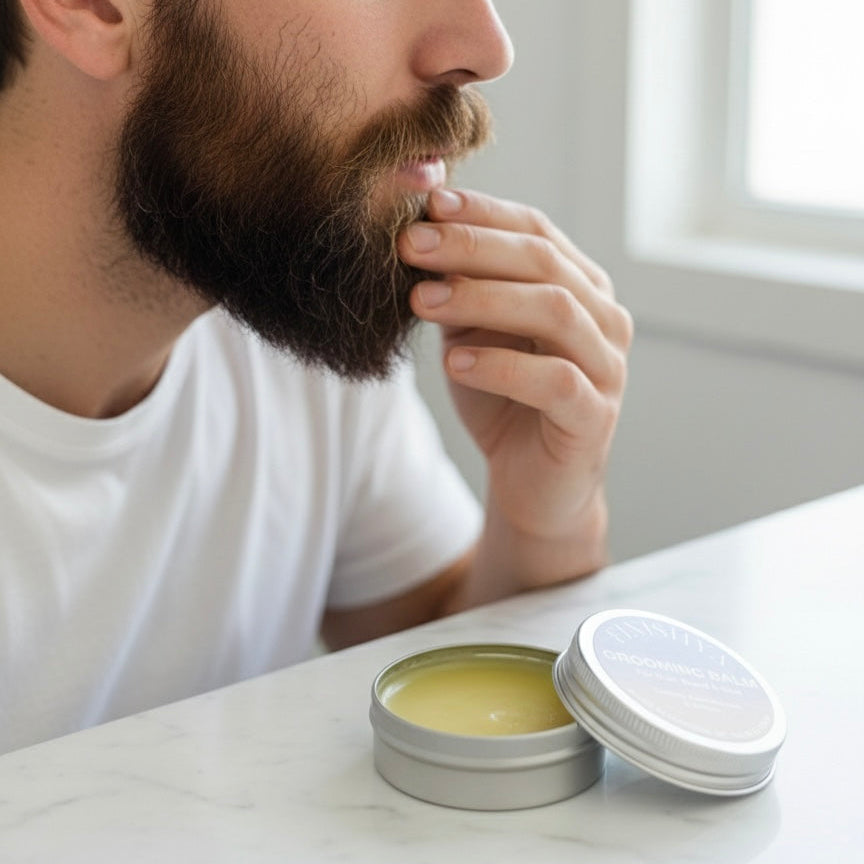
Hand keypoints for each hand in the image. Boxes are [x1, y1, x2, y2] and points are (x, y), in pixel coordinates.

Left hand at [399, 188, 631, 583]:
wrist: (529, 483)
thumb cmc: (501, 401)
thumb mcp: (470, 334)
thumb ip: (456, 287)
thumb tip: (414, 229)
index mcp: (578, 286)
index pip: (535, 230)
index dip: (482, 212)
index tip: (426, 203)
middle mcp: (603, 317)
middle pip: (544, 262)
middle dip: (472, 247)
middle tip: (410, 244)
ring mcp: (607, 367)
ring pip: (555, 311)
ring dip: (482, 298)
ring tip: (421, 300)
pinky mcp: (595, 417)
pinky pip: (556, 381)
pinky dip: (502, 366)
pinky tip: (455, 361)